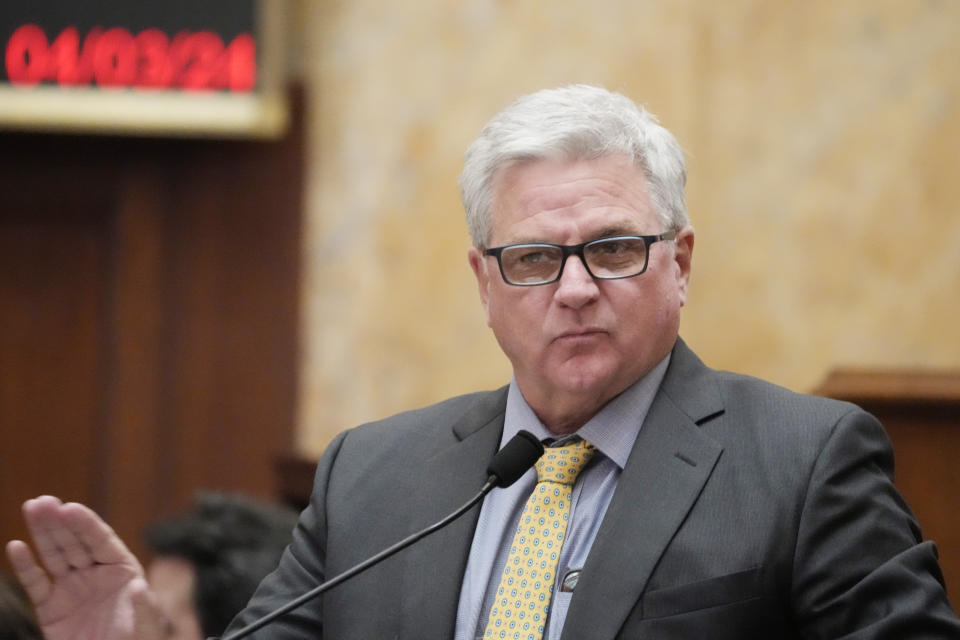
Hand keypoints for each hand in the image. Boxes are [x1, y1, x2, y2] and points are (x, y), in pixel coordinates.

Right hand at [6, 496, 170, 639]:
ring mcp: (71, 587)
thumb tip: (138, 587)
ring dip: (42, 532)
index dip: (86, 524)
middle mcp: (95, 572)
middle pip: (75, 542)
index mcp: (122, 569)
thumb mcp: (146, 626)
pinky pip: (36, 583)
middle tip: (42, 502)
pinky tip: (16, 547)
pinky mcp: (50, 607)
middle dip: (59, 521)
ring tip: (31, 508)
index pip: (101, 541)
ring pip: (54, 555)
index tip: (69, 508)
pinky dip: (26, 566)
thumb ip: (144, 607)